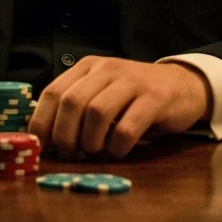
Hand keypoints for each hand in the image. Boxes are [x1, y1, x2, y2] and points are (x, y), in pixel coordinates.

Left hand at [26, 56, 212, 158]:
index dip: (41, 122)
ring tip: (95, 152)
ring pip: (97, 113)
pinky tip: (119, 150)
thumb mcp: (101, 92)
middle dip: (64, 135)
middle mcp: (107, 68)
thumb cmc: (133, 96)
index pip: (53, 92)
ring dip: (90, 142)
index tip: (39, 147)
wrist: (181, 85)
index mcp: (88, 67)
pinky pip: (127, 127)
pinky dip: (117, 146)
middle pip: (72, 103)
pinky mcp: (155, 98)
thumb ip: (76, 107)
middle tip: (70, 155)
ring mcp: (132, 81)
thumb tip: (44, 138)